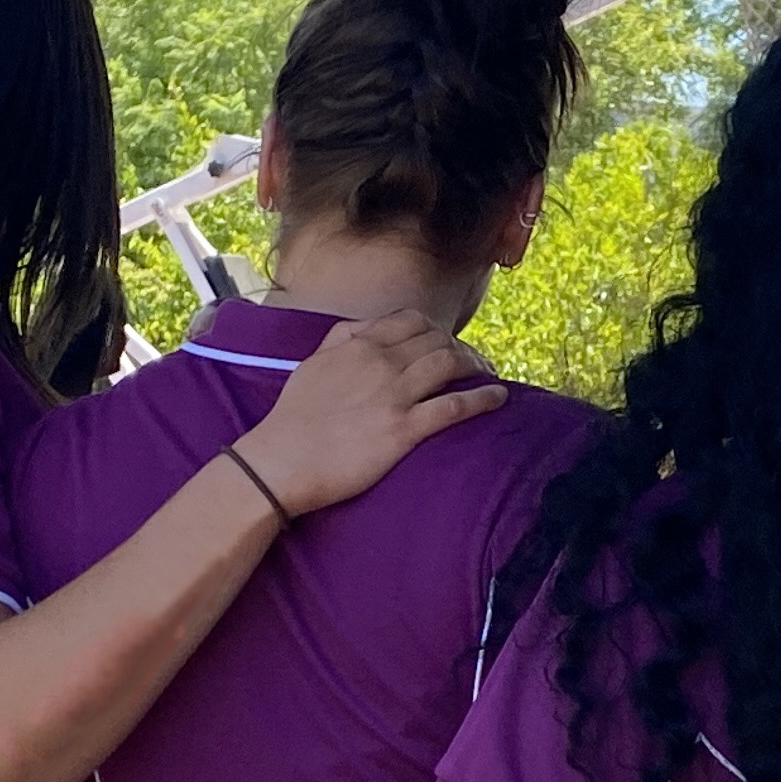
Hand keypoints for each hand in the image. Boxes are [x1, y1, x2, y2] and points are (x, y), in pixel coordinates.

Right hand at [239, 309, 509, 519]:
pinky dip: (482, 398)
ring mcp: (393, 395)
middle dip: (461, 348)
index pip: (412, 321)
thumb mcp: (312, 365)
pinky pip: (455, 406)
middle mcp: (380, 362)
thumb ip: (341, 341)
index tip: (446, 342)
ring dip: (476, 366)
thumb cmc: (293, 419)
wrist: (281, 461)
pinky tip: (499, 397)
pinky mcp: (403, 430)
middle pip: (437, 340)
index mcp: (358, 344)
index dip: (436, 329)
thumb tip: (365, 329)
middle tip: (474, 363)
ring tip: (488, 375)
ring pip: (449, 364)